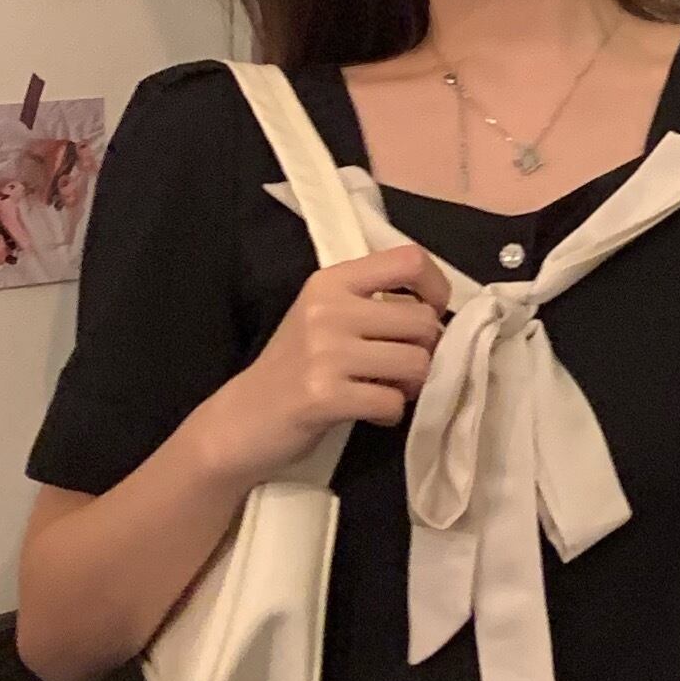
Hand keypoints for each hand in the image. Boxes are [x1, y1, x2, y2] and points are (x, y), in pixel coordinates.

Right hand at [210, 244, 453, 480]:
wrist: (241, 419)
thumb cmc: (293, 368)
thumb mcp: (325, 318)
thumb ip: (372, 304)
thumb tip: (438, 313)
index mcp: (331, 281)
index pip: (409, 260)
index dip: (435, 288)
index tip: (430, 314)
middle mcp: (328, 309)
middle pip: (422, 321)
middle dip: (423, 351)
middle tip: (399, 369)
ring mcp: (325, 352)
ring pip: (416, 362)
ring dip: (410, 385)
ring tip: (384, 390)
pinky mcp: (325, 395)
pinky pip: (393, 401)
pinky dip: (390, 413)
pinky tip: (370, 412)